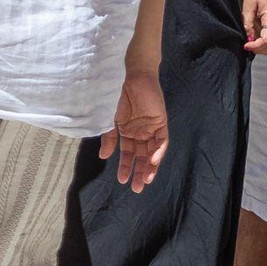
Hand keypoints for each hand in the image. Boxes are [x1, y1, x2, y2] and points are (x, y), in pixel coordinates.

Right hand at [111, 69, 169, 189]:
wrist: (131, 76)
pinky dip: (158, 151)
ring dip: (150, 166)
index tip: (122, 181)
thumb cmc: (118, 96)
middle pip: (141, 156)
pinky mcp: (161, 122)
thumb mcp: (110, 120)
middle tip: (137, 188)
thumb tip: (104, 157)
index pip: (128, 155)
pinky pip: (162, 140)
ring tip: (146, 180)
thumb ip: (109, 138)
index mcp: (127, 132)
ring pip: (152, 152)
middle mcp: (140, 133)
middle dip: (139, 172)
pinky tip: (153, 161)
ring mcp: (151, 128)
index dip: (126, 168)